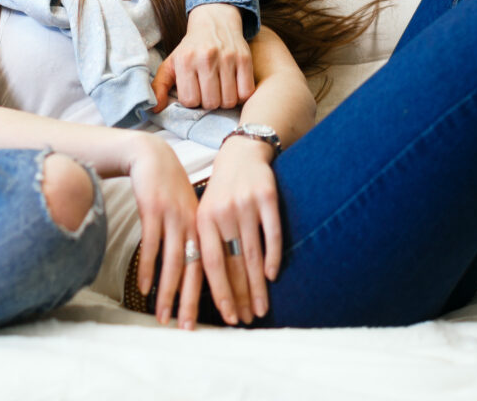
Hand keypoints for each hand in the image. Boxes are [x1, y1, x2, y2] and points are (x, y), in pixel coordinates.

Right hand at [127, 136, 204, 328]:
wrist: (153, 156)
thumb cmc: (170, 189)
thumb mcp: (189, 211)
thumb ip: (194, 236)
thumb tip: (199, 268)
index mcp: (206, 226)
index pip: (217, 266)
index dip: (220, 293)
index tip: (222, 319)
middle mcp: (194, 223)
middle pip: (196, 269)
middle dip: (191, 302)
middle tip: (188, 329)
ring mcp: (174, 217)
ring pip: (174, 262)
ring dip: (168, 292)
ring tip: (164, 316)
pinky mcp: (154, 209)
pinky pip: (151, 245)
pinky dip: (147, 268)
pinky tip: (144, 288)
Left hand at [154, 4, 252, 111]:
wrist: (214, 21)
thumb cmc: (191, 48)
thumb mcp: (170, 63)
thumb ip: (159, 86)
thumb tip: (154, 109)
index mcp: (185, 60)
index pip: (190, 100)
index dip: (192, 100)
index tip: (194, 90)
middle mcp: (206, 57)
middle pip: (211, 102)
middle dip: (209, 102)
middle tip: (208, 91)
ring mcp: (227, 58)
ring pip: (229, 101)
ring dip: (225, 101)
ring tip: (220, 90)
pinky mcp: (244, 58)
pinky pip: (246, 92)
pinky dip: (241, 95)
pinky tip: (234, 87)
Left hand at [195, 136, 280, 324]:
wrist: (240, 155)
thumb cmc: (221, 193)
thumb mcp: (206, 214)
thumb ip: (208, 244)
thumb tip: (209, 287)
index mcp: (203, 219)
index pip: (211, 264)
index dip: (220, 293)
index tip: (227, 317)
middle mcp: (223, 212)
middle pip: (233, 263)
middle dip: (241, 296)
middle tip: (247, 320)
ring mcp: (246, 204)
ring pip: (253, 253)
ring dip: (258, 286)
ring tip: (261, 309)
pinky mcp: (267, 196)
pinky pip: (272, 232)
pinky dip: (273, 256)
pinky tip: (273, 276)